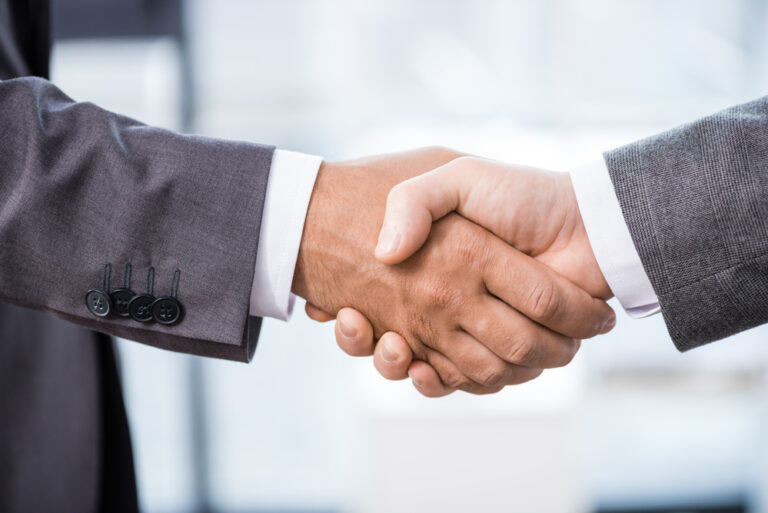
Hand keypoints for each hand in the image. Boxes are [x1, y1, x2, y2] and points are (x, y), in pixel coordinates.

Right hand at [295, 149, 614, 393]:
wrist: (585, 222)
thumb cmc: (523, 195)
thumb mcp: (457, 175)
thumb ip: (415, 201)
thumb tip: (384, 254)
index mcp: (435, 264)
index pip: (376, 298)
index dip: (350, 316)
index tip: (336, 312)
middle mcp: (448, 300)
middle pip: (394, 340)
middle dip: (370, 344)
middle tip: (356, 325)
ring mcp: (471, 327)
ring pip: (422, 365)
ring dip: (395, 365)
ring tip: (392, 345)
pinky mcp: (498, 350)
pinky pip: (461, 380)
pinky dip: (437, 382)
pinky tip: (421, 368)